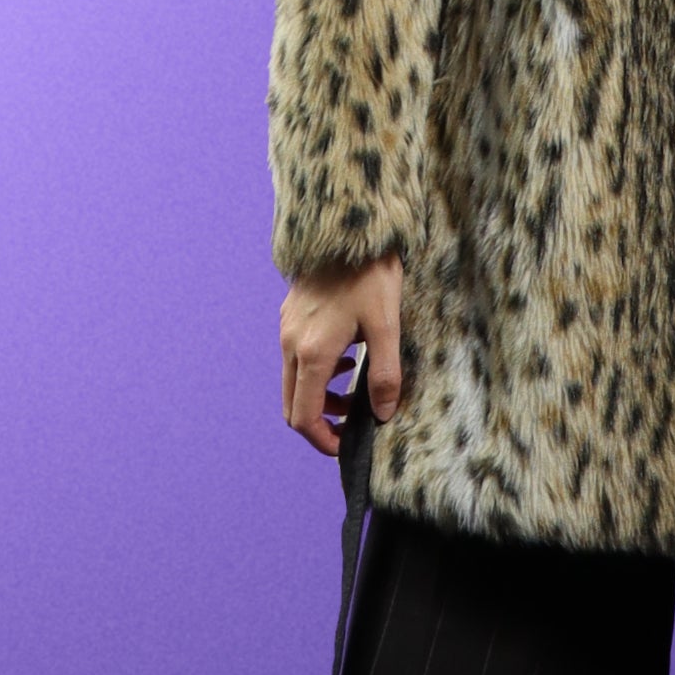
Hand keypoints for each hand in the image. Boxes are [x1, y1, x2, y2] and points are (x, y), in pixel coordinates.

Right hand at [280, 255, 404, 457]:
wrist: (350, 227)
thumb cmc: (370, 275)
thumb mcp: (387, 326)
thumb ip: (385, 374)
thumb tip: (383, 414)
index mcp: (312, 352)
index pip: (303, 417)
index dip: (321, 441)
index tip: (344, 447)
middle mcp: (291, 343)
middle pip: (292, 404)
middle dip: (320, 422)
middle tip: (352, 423)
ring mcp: (287, 328)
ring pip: (293, 381)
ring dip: (319, 396)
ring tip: (354, 391)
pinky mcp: (290, 315)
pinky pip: (295, 358)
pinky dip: (316, 372)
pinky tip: (346, 358)